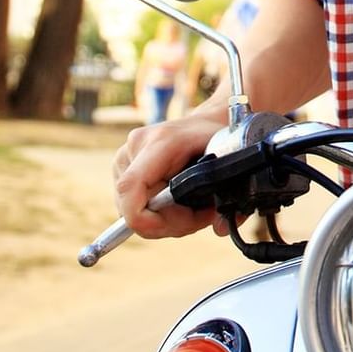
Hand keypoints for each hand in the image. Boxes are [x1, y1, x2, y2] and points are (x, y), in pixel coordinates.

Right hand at [112, 114, 227, 238]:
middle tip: (202, 214)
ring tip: (194, 206)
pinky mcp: (122, 169)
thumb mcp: (230, 161)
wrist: (205, 122)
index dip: (144, 219)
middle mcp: (135, 148)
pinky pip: (134, 207)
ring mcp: (124, 158)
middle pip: (135, 209)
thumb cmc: (217, 138)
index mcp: (160, 143)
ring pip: (134, 212)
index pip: (130, 188)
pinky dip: (157, 213)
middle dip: (171, 222)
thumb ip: (230, 194)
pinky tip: (178, 203)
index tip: (178, 225)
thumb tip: (221, 229)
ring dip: (166, 219)